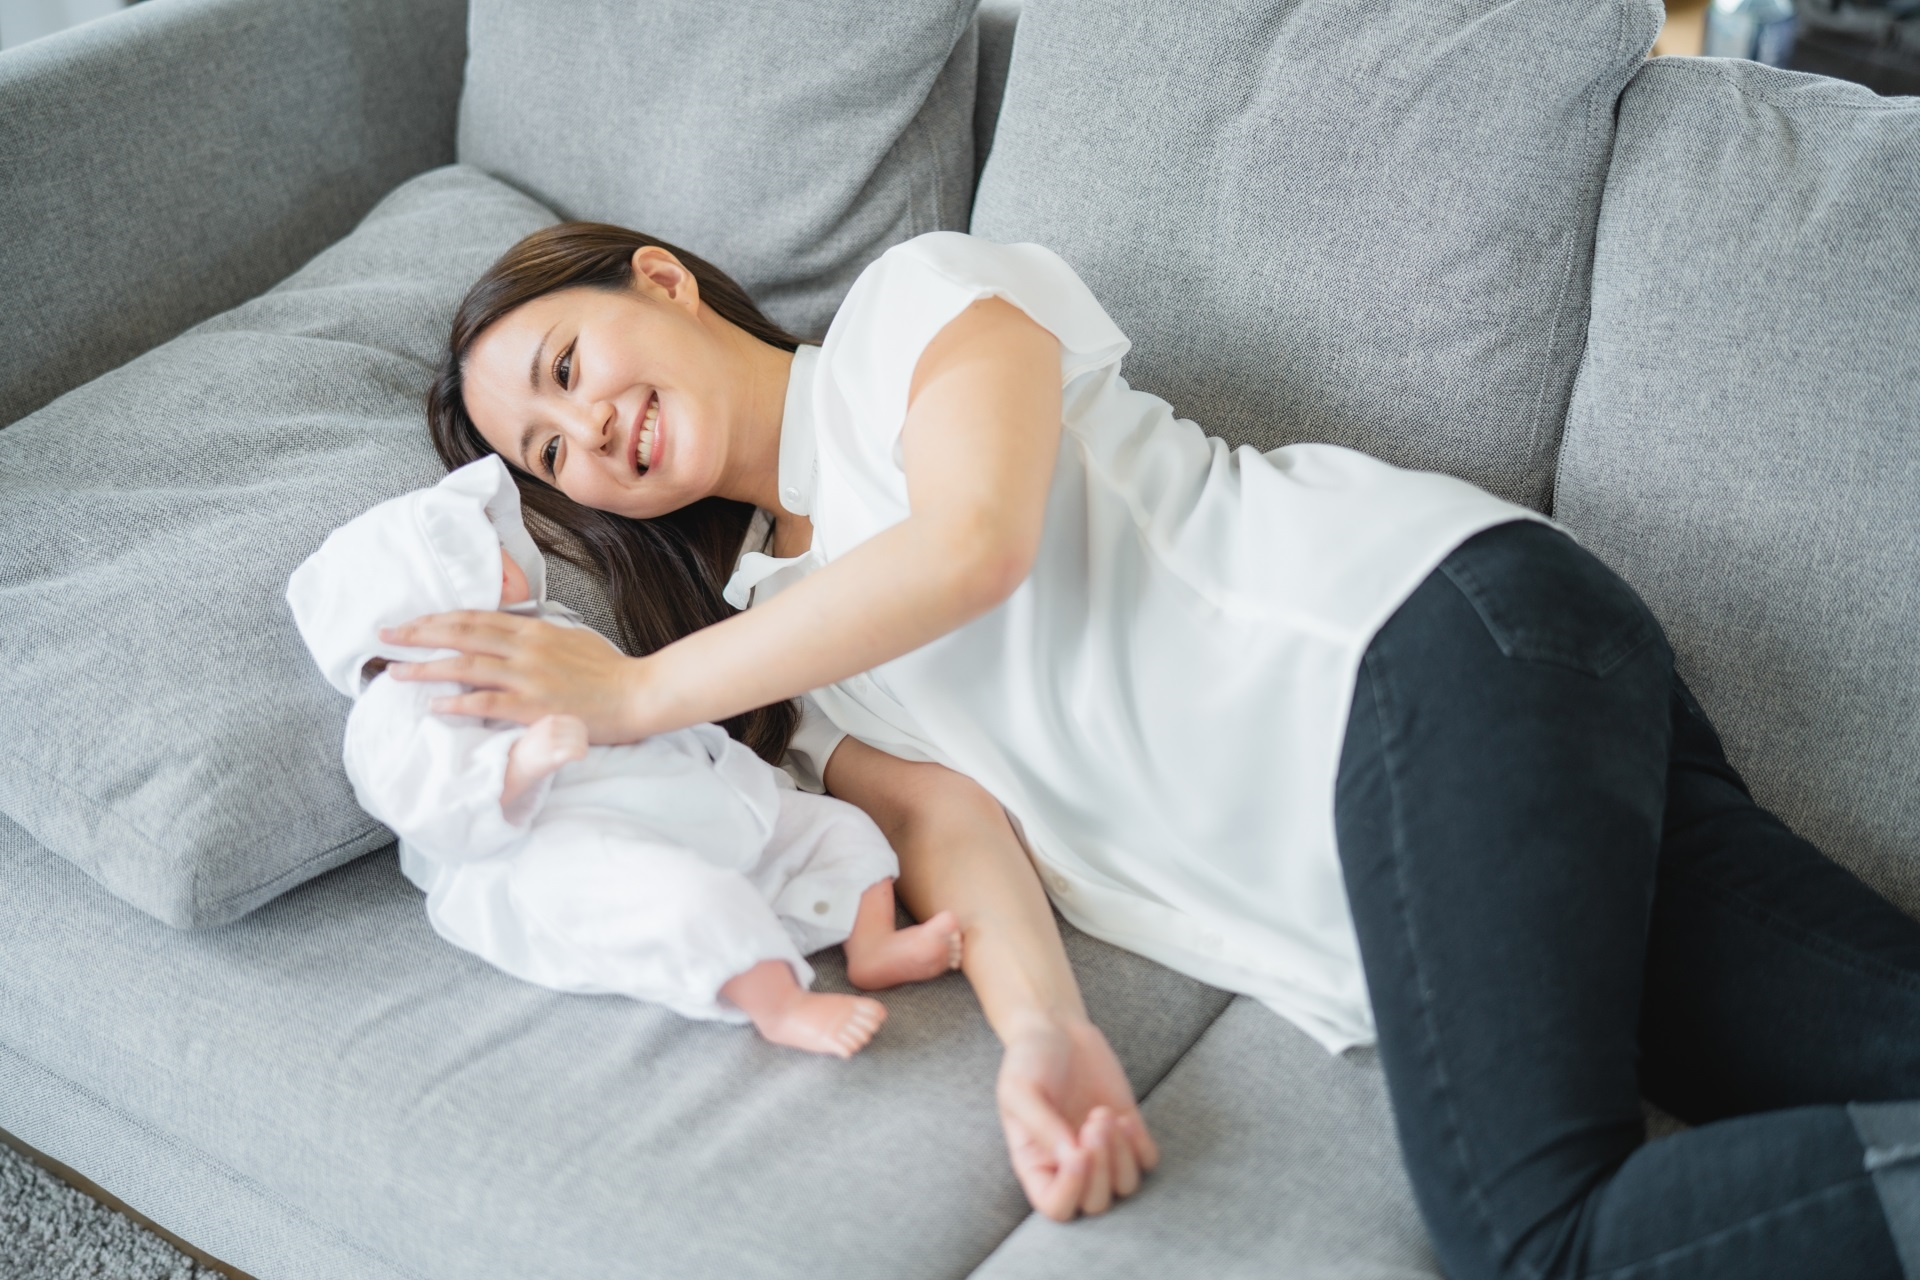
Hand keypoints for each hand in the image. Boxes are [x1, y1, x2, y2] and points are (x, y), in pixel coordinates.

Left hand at [380, 611, 647, 742]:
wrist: (638, 694)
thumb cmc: (608, 670)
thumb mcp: (569, 638)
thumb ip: (535, 635)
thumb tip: (508, 631)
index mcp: (533, 628)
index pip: (474, 617)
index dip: (436, 618)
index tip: (408, 622)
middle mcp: (525, 647)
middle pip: (461, 634)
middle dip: (418, 634)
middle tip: (385, 637)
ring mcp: (529, 676)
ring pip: (466, 665)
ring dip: (426, 667)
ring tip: (395, 672)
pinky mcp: (534, 706)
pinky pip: (486, 702)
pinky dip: (457, 702)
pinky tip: (434, 704)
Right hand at [997, 1016, 1158, 1220]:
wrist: (1055, 1029)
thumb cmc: (1028, 1060)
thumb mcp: (1020, 1090)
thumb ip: (1041, 1126)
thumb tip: (1072, 1158)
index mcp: (1036, 1164)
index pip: (1055, 1207)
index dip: (1070, 1191)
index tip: (1077, 1153)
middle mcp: (1070, 1165)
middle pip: (1095, 1203)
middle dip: (1101, 1167)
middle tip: (1093, 1123)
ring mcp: (1102, 1151)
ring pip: (1125, 1186)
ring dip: (1121, 1155)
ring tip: (1103, 1115)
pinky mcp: (1128, 1131)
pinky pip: (1147, 1161)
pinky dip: (1140, 1145)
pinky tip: (1122, 1116)